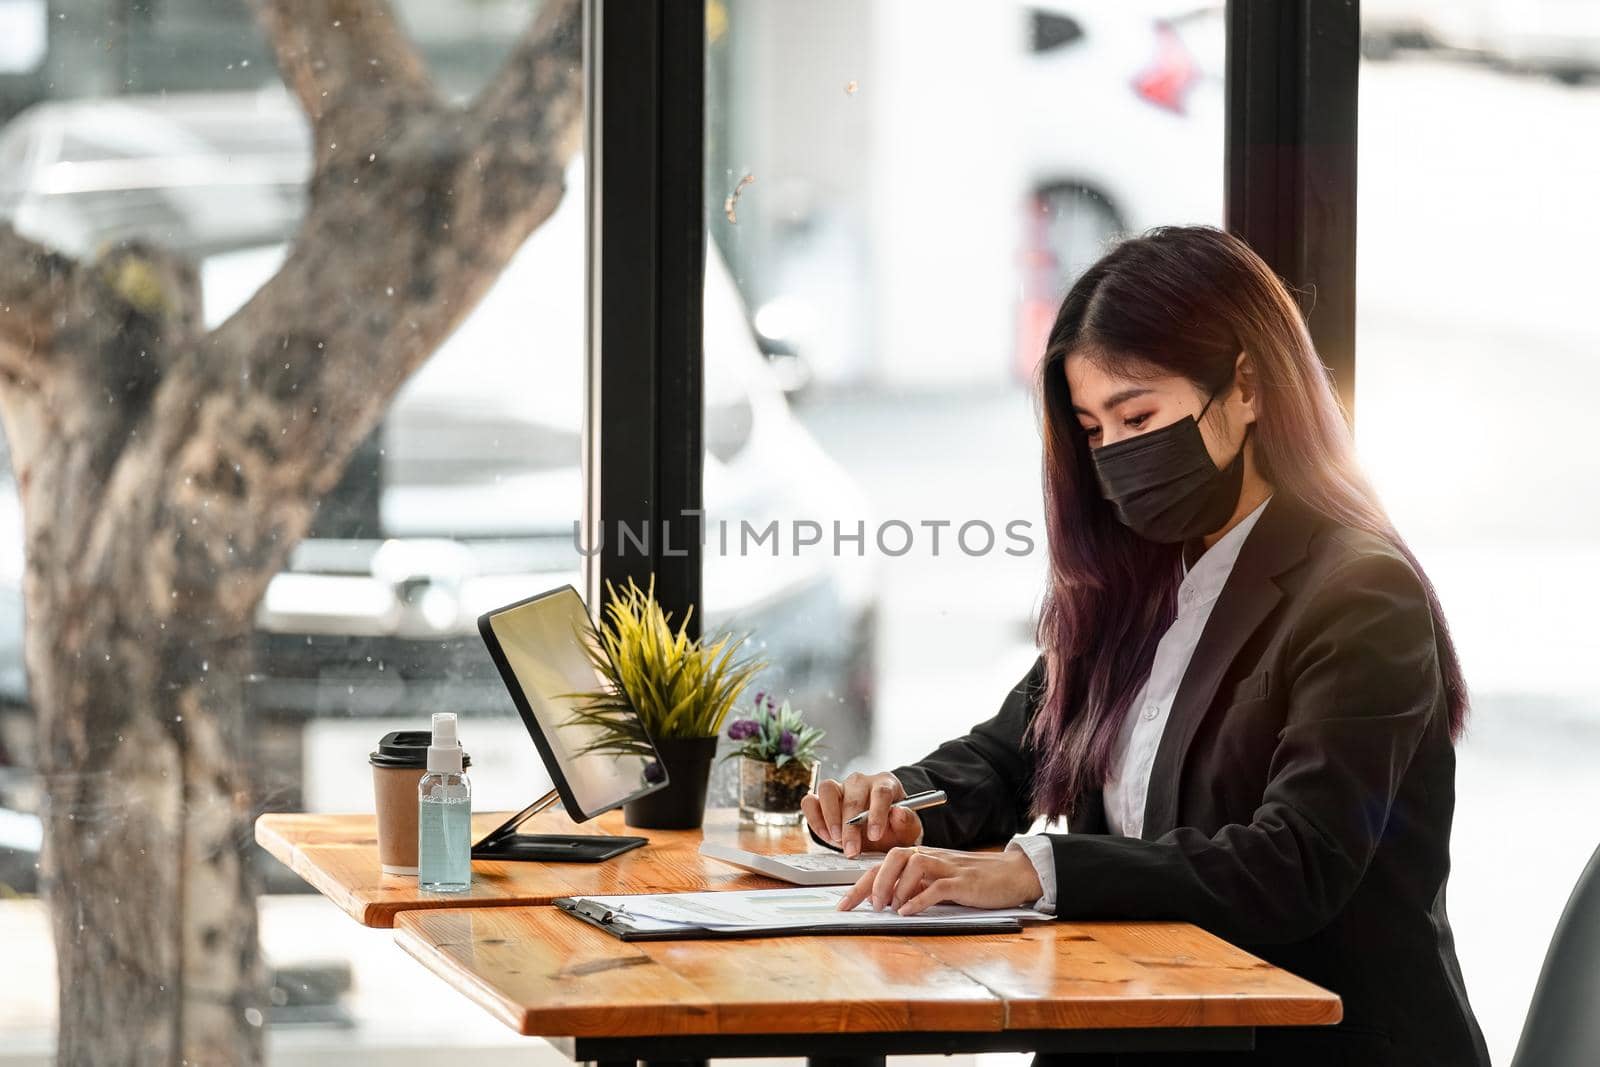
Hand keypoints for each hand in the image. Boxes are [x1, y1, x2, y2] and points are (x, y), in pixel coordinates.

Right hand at [801, 771, 922, 856]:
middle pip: (853, 797)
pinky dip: (815, 818)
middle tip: (852, 850)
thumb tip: (898, 812)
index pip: (881, 792)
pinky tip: (826, 835)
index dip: (877, 814)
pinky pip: (810, 801)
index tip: (875, 835)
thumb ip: (905, 822)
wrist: (879, 833)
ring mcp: (839, 787)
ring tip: (836, 839)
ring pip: (827, 790)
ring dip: (830, 817)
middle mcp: (860, 782)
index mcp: (885, 784)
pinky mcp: (821, 799)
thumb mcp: (907, 829)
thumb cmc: (893, 828)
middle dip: (851, 827)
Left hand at [835, 844, 1043, 915]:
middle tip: (866, 906)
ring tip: (886, 908)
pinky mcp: (964, 881)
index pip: (884, 865)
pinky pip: (938, 886)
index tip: (844, 905)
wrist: (1013, 874)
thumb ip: (918, 889)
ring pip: (913, 864)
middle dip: (873, 881)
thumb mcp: (940, 884)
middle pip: (894, 857)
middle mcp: (932, 857)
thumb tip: (889, 904)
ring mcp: (948, 867)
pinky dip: (919, 899)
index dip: (860, 884)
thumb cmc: (975, 881)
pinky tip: (908, 912)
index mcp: (923, 857)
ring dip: (895, 887)